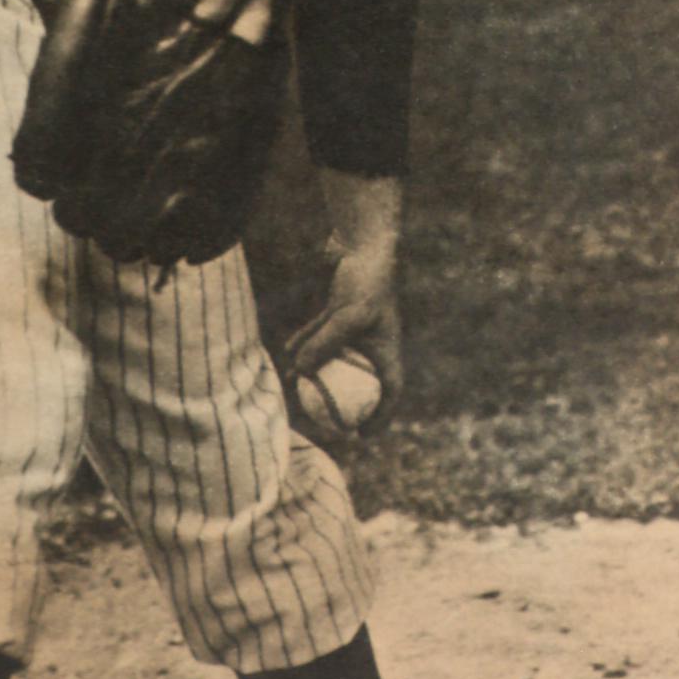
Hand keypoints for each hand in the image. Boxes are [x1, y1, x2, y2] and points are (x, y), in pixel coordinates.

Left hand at [286, 237, 404, 413]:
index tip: (362, 435)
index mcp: (386, 348)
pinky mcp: (337, 311)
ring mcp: (354, 328)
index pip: (390, 391)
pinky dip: (306, 346)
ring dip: (318, 373)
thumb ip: (324, 344)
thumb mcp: (348, 315)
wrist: (362, 243)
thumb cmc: (366, 279)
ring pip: (335, 359)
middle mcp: (372, 342)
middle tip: (324, 420)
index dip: (380, 417)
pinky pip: (319, 336)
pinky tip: (288, 355)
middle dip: (343, 402)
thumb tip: (300, 372)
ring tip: (298, 388)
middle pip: (359, 381)